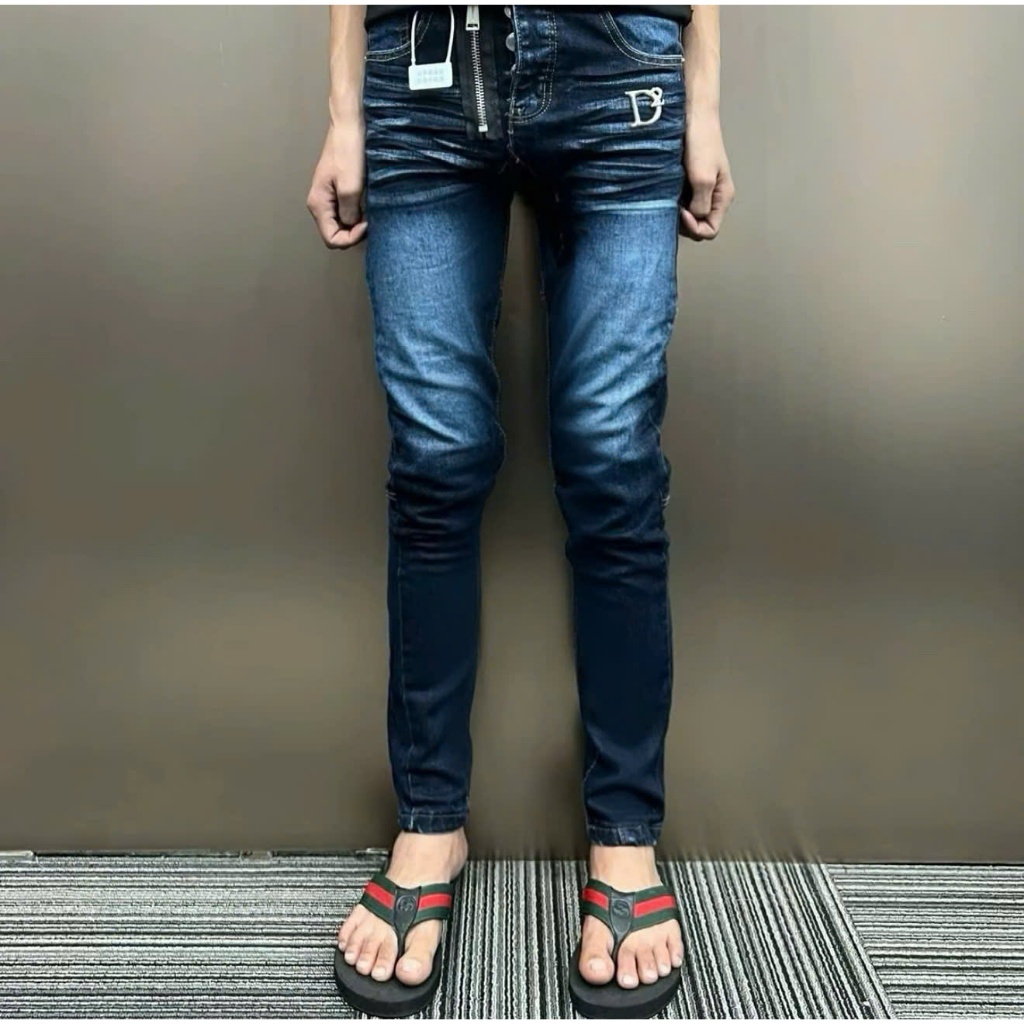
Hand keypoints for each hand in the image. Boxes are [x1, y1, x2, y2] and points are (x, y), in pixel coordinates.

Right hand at [307, 116, 366, 248]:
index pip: (331, 239)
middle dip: (353, 233)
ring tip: (369, 212)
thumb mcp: (351, 186)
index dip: (350, 238)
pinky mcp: (336, 191)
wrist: (348, 126)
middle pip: (335, 234)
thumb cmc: (348, 152)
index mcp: (318, 205)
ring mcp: (327, 198)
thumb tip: (352, 225)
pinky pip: (345, 212)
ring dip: (356, 224)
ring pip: (341, 224)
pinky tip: (366, 205)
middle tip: (370, 220)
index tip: (366, 224)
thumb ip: (349, 212)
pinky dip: (356, 214)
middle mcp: (319, 204)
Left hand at [679, 112, 734, 241]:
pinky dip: (674, 203)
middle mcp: (713, 198)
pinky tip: (666, 193)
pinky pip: (683, 202)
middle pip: (699, 226)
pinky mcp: (690, 183)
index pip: (710, 230)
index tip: (683, 212)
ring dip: (678, 213)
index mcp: (722, 198)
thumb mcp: (703, 178)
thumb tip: (694, 218)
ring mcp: (701, 191)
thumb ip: (701, 204)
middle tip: (673, 206)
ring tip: (668, 199)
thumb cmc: (702, 145)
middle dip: (685, 223)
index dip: (695, 228)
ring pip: (690, 215)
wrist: (694, 117)